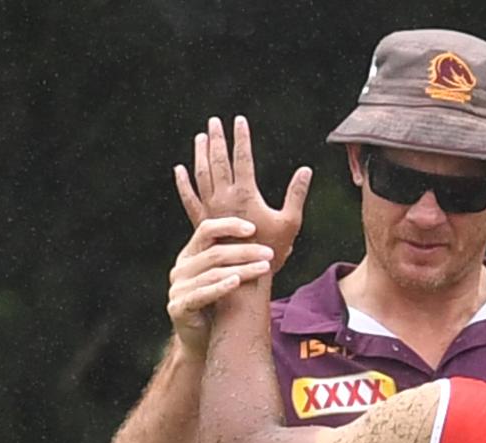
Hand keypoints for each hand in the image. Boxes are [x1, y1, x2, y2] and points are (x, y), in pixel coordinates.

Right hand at [167, 217, 271, 359]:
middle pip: (214, 252)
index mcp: (190, 254)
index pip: (206, 229)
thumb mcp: (230, 278)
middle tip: (269, 253)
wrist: (205, 342)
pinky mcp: (178, 307)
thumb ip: (241, 260)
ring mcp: (177, 288)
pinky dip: (220, 287)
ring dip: (242, 269)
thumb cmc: (222, 308)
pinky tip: (236, 282)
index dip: (229, 226)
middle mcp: (180, 268)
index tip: (254, 229)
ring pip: (213, 273)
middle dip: (245, 251)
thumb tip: (278, 246)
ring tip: (264, 268)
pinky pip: (201, 294)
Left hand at [174, 115, 311, 269]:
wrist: (244, 279)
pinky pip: (188, 198)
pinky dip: (183, 183)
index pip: (243, 158)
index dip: (241, 137)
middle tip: (214, 121)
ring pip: (201, 174)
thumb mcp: (290, 223)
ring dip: (200, 154)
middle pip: (218, 161)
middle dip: (217, 139)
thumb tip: (306, 170)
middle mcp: (224, 198)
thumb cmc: (271, 252)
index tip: (239, 121)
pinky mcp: (201, 222)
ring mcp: (210, 209)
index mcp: (246, 194)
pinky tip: (179, 170)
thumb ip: (296, 194)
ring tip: (201, 138)